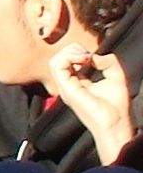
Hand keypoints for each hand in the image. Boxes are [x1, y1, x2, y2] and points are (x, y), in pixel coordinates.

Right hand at [47, 47, 136, 163]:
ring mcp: (65, 87)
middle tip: (89, 56)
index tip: (94, 58)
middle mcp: (68, 84)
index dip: (80, 52)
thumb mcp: (116, 76)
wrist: (115, 123)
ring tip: (86, 58)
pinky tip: (84, 60)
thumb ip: (108, 61)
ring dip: (71, 53)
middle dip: (74, 49)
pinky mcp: (66, 88)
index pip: (68, 60)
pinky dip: (70, 57)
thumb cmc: (116, 107)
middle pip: (59, 58)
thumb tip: (95, 56)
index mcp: (77, 82)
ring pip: (55, 60)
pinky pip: (57, 65)